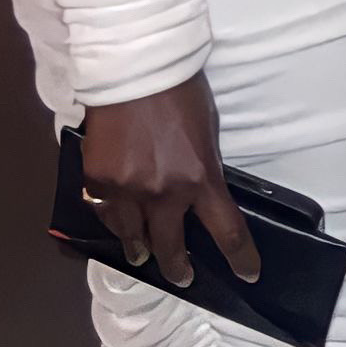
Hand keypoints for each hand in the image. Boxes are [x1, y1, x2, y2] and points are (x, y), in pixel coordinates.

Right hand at [75, 78, 261, 287]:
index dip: (240, 258)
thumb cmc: (180, 92)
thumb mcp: (207, 132)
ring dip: (139, 248)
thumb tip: (197, 189)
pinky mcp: (97, 181)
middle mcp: (164, 193)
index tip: (248, 275)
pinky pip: (104, 212)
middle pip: (171, 247)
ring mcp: (127, 191)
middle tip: (182, 276)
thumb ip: (202, 167)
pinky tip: (114, 221)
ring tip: (141, 254)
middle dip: (178, 267)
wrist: (134, 70)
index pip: (227, 231)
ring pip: (132, 238)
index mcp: (201, 178)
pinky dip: (111, 220)